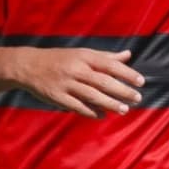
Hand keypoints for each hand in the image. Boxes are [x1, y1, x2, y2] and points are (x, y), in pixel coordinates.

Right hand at [10, 47, 144, 118]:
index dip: (127, 73)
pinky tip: (103, 115)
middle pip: (103, 82)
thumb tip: (128, 54)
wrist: (28, 66)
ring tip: (124, 110)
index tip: (141, 82)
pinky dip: (91, 112)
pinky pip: (77, 106)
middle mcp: (76, 69)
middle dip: (122, 91)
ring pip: (92, 95)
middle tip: (137, 98)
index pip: (110, 65)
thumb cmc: (61, 59)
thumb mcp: (82, 53)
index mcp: (84, 57)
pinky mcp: (57, 97)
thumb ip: (106, 56)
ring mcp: (66, 84)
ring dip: (110, 104)